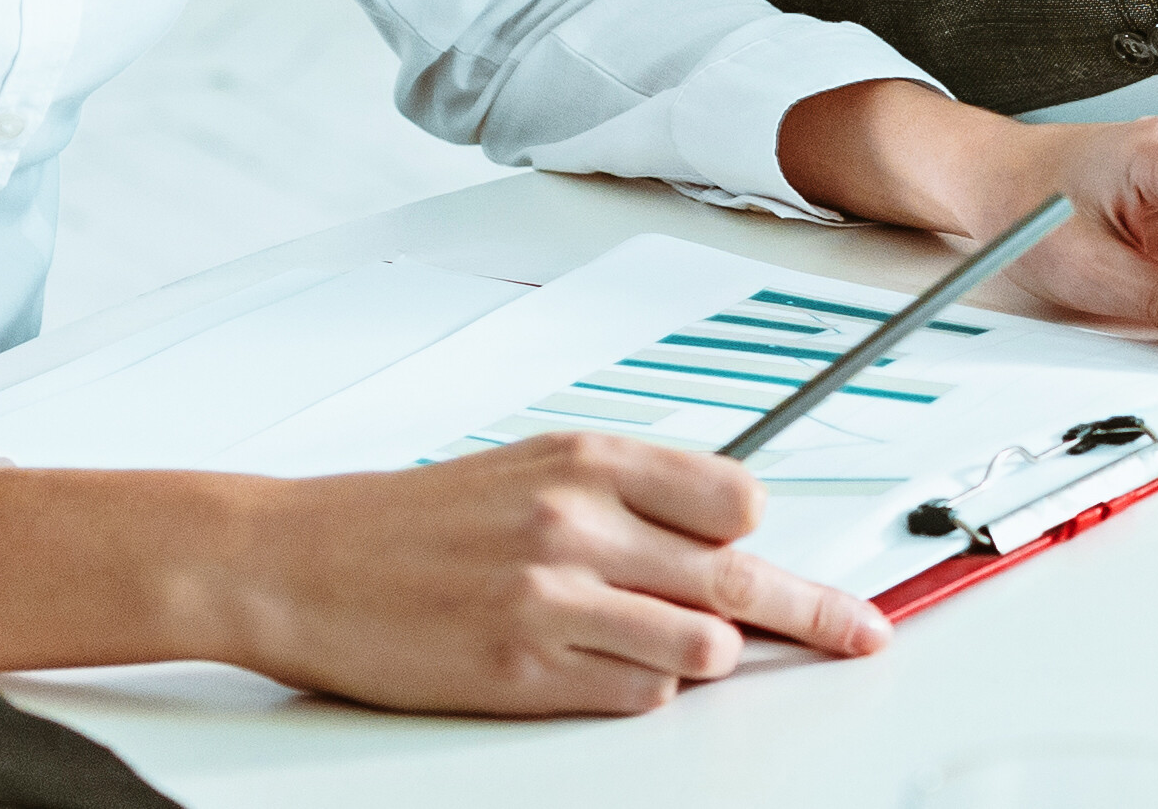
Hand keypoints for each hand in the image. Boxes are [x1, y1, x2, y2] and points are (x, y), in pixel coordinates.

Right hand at [222, 436, 889, 713]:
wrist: (295, 559)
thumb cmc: (411, 520)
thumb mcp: (527, 470)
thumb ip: (628, 500)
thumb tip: (722, 543)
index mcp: (586, 459)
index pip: (738, 499)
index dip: (756, 535)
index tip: (779, 555)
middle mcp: (576, 521)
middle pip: (740, 580)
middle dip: (812, 615)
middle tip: (862, 634)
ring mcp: (551, 600)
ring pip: (699, 651)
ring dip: (698, 660)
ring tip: (650, 646)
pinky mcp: (520, 670)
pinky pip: (634, 698)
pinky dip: (636, 694)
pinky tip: (591, 670)